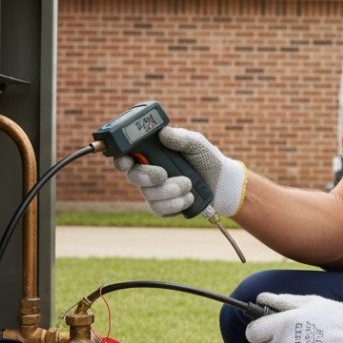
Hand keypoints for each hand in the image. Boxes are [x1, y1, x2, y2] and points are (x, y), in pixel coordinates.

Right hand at [112, 126, 246, 218]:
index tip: (127, 162)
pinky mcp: (162, 206)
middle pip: (133, 176)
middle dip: (147, 176)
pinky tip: (188, 198)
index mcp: (152, 153)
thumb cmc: (206, 159)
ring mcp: (154, 191)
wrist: (221, 182)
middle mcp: (149, 172)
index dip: (121, 160)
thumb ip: (181, 138)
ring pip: (148, 194)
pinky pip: (159, 209)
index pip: (126, 156)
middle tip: (163, 174)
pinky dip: (175, 204)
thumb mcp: (196, 144)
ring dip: (169, 190)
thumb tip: (163, 133)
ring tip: (189, 184)